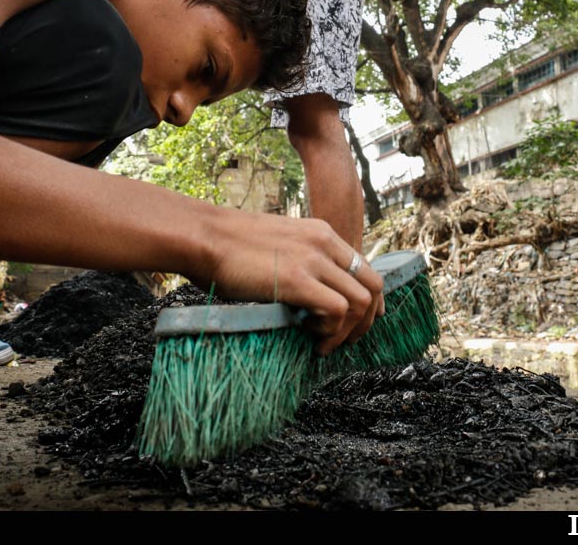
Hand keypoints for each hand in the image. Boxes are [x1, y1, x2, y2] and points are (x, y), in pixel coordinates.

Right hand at [194, 209, 384, 354]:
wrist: (203, 236)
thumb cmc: (228, 246)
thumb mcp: (277, 245)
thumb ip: (299, 261)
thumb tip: (306, 294)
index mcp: (320, 233)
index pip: (365, 267)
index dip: (370, 299)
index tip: (361, 321)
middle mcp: (324, 243)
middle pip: (373, 285)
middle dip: (368, 320)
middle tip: (348, 341)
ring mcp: (313, 260)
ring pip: (360, 301)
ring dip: (349, 331)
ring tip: (326, 344)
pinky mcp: (298, 280)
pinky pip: (338, 310)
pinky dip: (331, 331)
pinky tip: (312, 337)